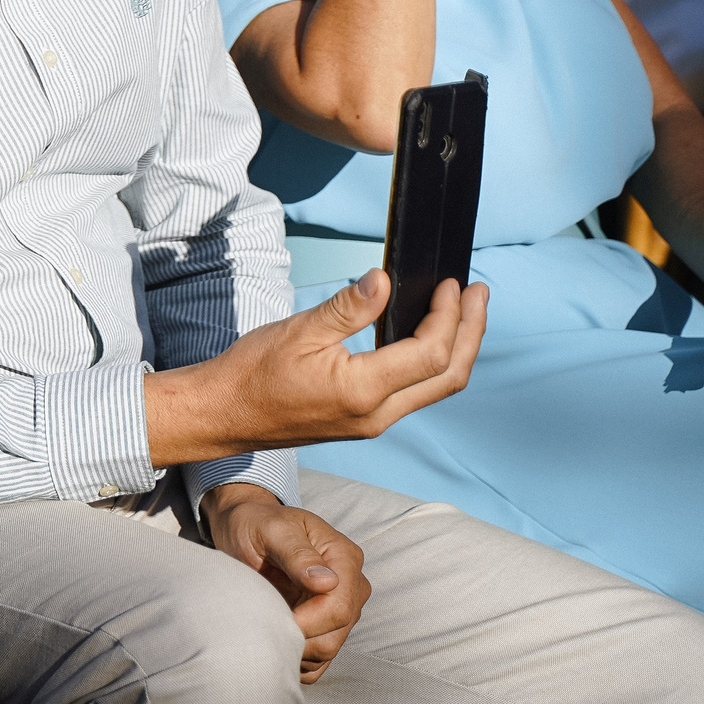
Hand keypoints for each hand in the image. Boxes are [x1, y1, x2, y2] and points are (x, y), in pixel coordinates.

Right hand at [143, 269, 486, 464]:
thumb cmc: (251, 373)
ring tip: (461, 313)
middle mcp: (376, 415)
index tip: (450, 284)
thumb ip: (348, 308)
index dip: (449, 315)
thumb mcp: (298, 330)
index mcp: (362, 391)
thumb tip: (384, 280)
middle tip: (480, 295)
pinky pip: (413, 393)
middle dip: (471, 333)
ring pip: (435, 388)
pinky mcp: (363, 421)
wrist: (223, 413)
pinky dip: (430, 363)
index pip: (431, 353)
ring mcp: (372, 422)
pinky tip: (423, 337)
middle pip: (449, 377)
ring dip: (456, 349)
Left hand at [200, 485, 370, 682]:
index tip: (274, 617)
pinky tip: (275, 641)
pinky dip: (297, 658)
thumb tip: (327, 583)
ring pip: (328, 650)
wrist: (246, 526)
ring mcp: (341, 607)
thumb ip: (297, 554)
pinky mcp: (326, 624)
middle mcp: (351, 586)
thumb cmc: (257, 523)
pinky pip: (319, 657)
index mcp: (344, 558)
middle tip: (263, 623)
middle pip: (336, 634)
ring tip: (265, 628)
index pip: (339, 608)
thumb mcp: (271, 530)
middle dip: (299, 638)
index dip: (308, 622)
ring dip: (295, 649)